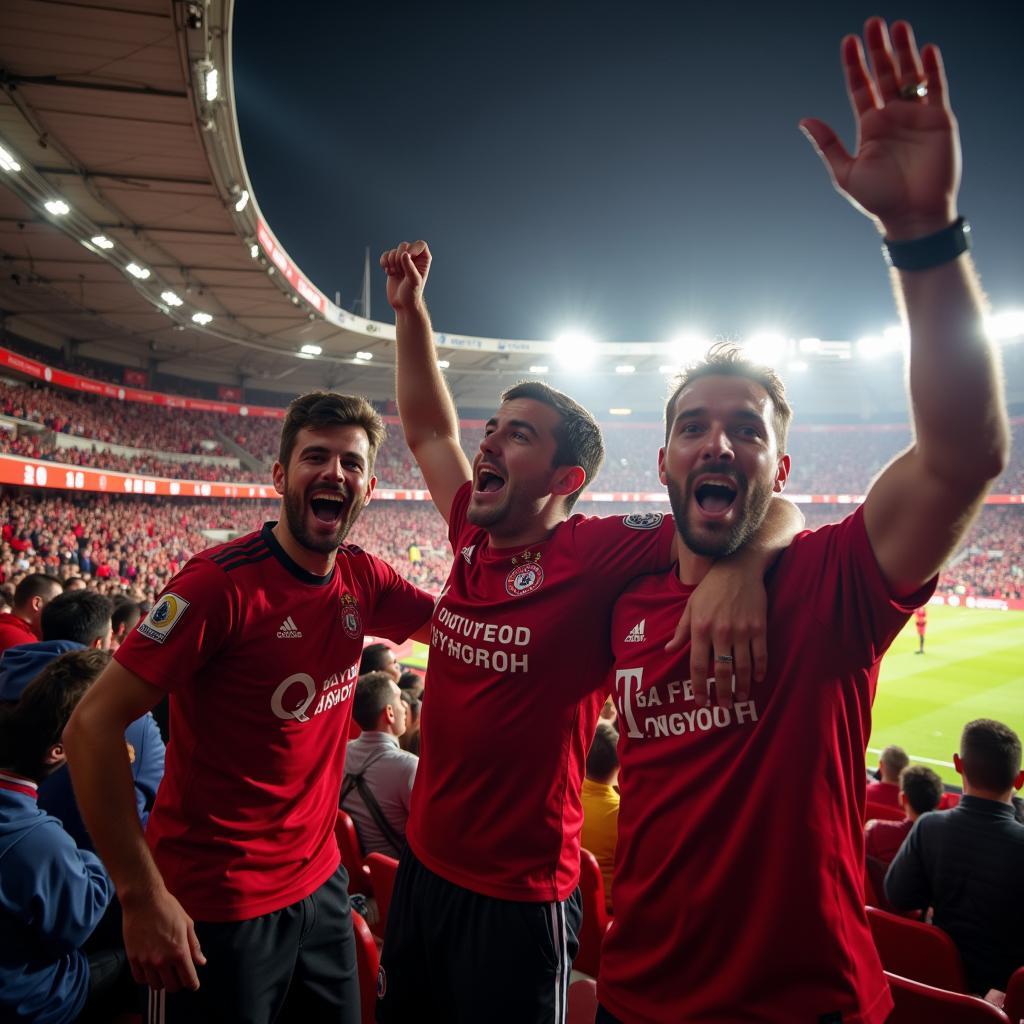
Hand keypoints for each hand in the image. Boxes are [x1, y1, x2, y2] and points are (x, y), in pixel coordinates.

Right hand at [122, 886, 205, 991]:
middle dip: (178, 983)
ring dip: (162, 981)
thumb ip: (194, 946)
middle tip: (179, 975)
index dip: (193, 984)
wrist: (144, 899)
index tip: (193, 984)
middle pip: (172, 987)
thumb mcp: (187, 924)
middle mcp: (162, 960)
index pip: (188, 979)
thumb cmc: (168, 908)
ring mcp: (146, 961)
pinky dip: (147, 978)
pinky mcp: (133, 959)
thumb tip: (201, 962)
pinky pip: (140, 979)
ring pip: (156, 986)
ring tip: (165, 971)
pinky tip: (151, 970)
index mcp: (179, 951)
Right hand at [381, 240, 430, 311]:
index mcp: (424, 259)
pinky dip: (384, 262)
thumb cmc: (412, 294)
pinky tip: (388, 272)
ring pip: (393, 251)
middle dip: (398, 257)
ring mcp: (402, 261)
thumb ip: (409, 267)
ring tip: (395, 273)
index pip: (420, 244)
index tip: (409, 257)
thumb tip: (404, 254)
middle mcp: (414, 258)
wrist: (402, 303)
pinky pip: (385, 255)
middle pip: (404, 245)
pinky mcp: (392, 264)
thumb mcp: (413, 281)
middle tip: (400, 270)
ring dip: (391, 261)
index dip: (413, 248)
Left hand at [666, 560, 767, 709]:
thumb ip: (681, 631)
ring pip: (743, 667)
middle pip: (721, 671)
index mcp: (700, 628)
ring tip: (740, 699)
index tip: (701, 702)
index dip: (699, 686)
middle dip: (722, 693)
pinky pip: (760, 654)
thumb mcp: (690, 606)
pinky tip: (757, 680)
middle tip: (723, 708)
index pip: (697, 665)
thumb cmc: (710, 588)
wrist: (738, 568)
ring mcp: (741, 631)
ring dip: (742, 686)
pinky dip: (759, 669)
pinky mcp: (758, 627)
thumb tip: (669, 650)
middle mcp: (720, 632)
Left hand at [800, 18, 959, 238]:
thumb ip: (827, 143)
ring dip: (904, 51)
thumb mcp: (845, 172)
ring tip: (897, 26)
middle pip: (884, 75)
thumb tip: (804, 119)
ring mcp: (916, 116)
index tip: (848, 41)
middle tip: (872, 23)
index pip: (860, 88)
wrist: (912, 216)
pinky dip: (932, 69)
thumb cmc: (878, 200)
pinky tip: (926, 50)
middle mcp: (892, 117)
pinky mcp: (939, 120)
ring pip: (909, 75)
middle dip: (878, 49)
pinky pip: (936, 88)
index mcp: (870, 127)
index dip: (854, 65)